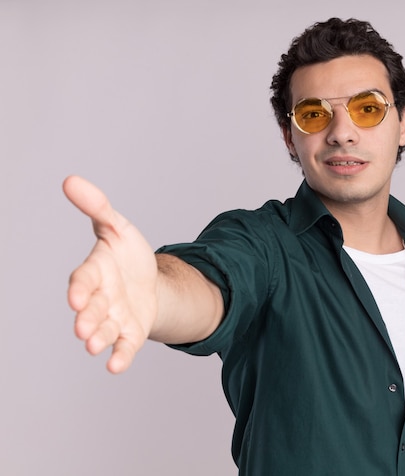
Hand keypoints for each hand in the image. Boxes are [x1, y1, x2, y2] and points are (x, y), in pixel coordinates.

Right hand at [63, 176, 157, 372]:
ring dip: (98, 339)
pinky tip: (115, 367)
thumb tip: (70, 180)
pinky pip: (124, 347)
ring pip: (103, 332)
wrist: (149, 280)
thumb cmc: (126, 255)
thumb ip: (97, 207)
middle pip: (91, 310)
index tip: (77, 297)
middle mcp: (100, 299)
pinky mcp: (130, 333)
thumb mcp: (117, 227)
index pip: (83, 280)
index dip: (80, 289)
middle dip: (87, 319)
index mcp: (95, 272)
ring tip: (94, 347)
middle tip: (82, 330)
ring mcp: (114, 318)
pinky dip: (119, 358)